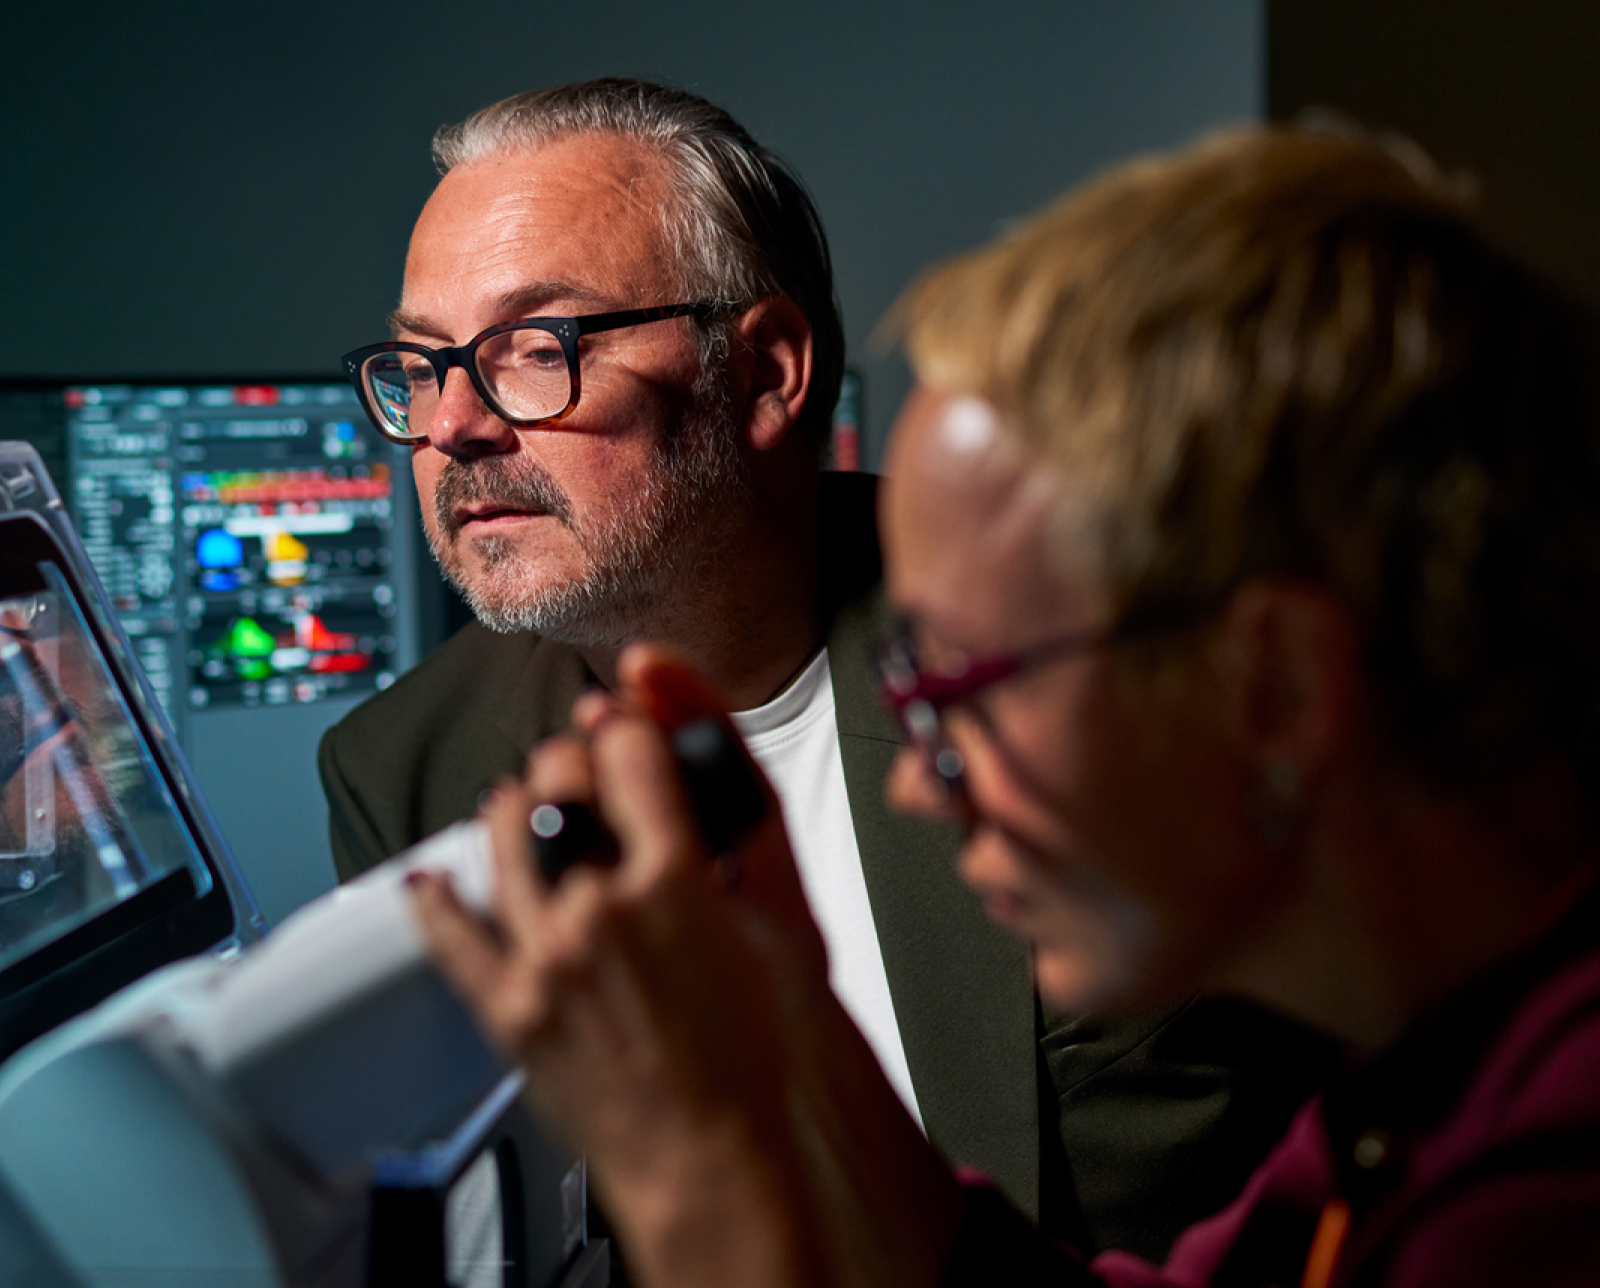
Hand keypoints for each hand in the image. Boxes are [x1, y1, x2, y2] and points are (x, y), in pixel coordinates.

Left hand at [410, 644, 961, 1287]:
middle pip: (558, 778)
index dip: (630, 723)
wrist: (708, 1157)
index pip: (631, 751)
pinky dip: (436, 898)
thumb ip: (727, 844)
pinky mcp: (508, 1006)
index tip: (625, 728)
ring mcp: (546, 955)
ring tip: (520, 809)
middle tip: (579, 769)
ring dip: (512, 807)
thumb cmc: (746, 1060)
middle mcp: (601, 907)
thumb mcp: (769, 928)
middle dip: (571, 758)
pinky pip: (449, 934)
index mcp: (674, 880)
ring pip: (500, 835)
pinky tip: (434, 878)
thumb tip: (688, 786)